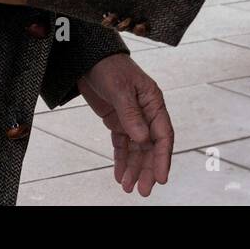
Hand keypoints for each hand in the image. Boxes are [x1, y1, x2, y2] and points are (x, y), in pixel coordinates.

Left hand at [77, 54, 172, 196]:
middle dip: (148, 169)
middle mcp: (146, 113)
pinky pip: (122, 145)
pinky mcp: (117, 122)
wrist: (87, 58)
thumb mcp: (120, 88)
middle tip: (144, 190)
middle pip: (151, 147)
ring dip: (135, 168)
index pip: (163, 134)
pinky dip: (122, 160)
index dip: (163, 158)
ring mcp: (132, 118)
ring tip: (129, 188)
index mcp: (153, 102)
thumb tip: (142, 138)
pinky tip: (120, 175)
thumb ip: (131, 114)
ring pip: (137, 150)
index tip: (161, 178)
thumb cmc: (108, 66)